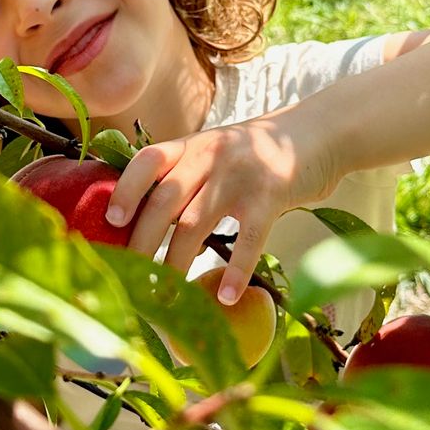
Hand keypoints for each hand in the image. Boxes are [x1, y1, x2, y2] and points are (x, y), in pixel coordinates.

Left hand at [104, 112, 335, 303]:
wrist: (317, 134)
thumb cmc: (256, 154)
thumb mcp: (214, 152)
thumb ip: (183, 177)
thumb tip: (143, 226)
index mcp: (190, 146)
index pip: (146, 161)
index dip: (126, 190)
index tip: (112, 222)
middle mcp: (209, 156)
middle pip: (164, 202)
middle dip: (142, 243)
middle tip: (131, 277)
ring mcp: (239, 175)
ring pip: (195, 225)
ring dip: (176, 264)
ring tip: (166, 295)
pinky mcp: (271, 196)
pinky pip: (248, 239)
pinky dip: (236, 271)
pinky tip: (226, 296)